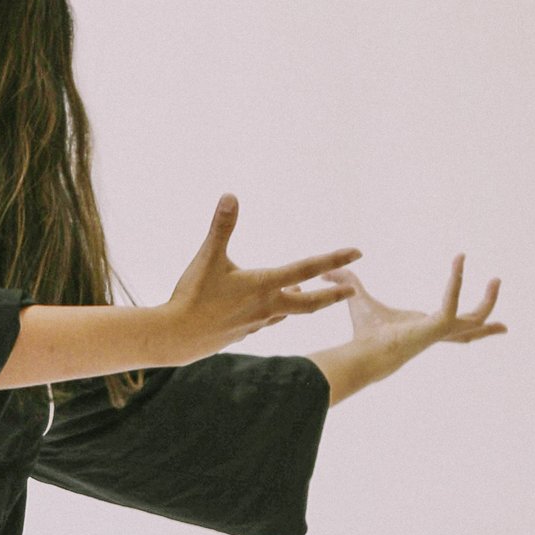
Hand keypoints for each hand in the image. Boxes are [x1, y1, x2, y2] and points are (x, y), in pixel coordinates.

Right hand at [159, 196, 360, 360]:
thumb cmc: (192, 296)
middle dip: (332, 295)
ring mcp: (257, 323)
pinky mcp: (243, 333)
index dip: (334, 259)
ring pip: (288, 313)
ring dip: (302, 303)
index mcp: (264, 285)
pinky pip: (266, 322)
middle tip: (351, 290)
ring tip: (307, 295)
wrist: (176, 338)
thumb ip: (222, 227)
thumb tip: (230, 196)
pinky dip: (274, 314)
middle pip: (310, 304)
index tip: (358, 252)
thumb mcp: (208, 257)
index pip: (307, 269)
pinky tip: (266, 312)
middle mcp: (267, 306)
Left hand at [336, 255, 504, 380]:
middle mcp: (436, 333)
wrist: (366, 352)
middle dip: (488, 317)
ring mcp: (440, 332)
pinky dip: (456, 280)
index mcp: (424, 330)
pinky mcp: (438, 326)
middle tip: (500, 299)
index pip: (449, 328)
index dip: (463, 323)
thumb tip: (328, 269)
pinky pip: (453, 300)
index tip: (478, 321)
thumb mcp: (358, 299)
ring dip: (488, 301)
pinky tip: (458, 262)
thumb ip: (348, 283)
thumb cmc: (363, 333)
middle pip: (470, 331)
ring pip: (474, 321)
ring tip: (496, 280)